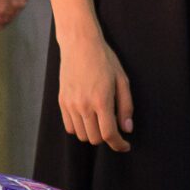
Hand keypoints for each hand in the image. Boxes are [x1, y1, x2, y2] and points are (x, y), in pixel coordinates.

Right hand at [59, 33, 133, 150]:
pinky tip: (87, 119)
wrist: (80, 44)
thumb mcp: (122, 80)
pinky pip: (69, 127)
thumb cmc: (104, 60)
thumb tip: (127, 129)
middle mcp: (83, 105)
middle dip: (107, 138)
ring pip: (81, 135)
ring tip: (100, 122)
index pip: (109, 134)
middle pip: (95, 138)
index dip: (119, 145)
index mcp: (101, 100)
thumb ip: (126, 106)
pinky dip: (79, 128)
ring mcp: (70, 104)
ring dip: (93, 134)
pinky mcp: (62, 101)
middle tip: (114, 128)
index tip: (125, 146)